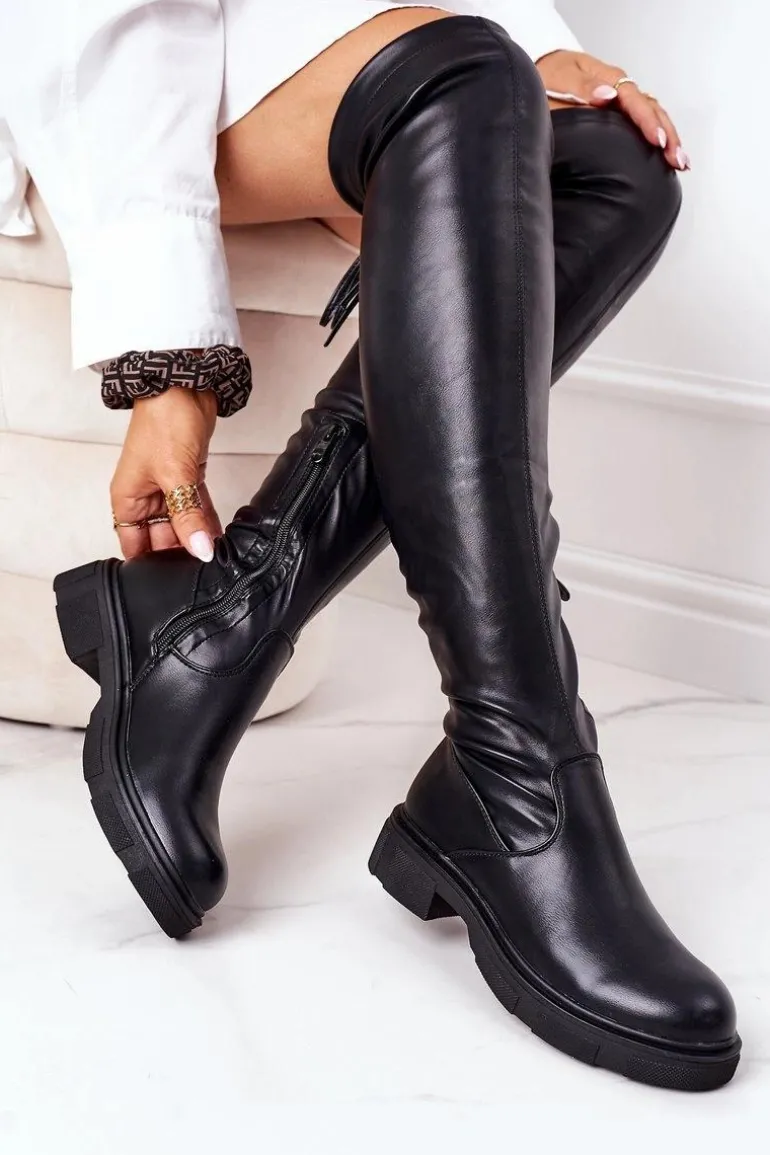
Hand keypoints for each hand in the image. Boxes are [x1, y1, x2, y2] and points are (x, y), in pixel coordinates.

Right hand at [111, 387, 221, 560]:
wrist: (184, 386)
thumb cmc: (163, 421)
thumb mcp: (175, 476)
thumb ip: (188, 517)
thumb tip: (199, 550)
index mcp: (127, 499)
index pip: (135, 545)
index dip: (151, 565)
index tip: (173, 583)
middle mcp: (144, 497)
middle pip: (161, 538)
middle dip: (181, 552)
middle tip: (204, 568)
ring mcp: (167, 488)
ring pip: (182, 524)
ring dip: (197, 537)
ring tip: (217, 556)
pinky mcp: (188, 478)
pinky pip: (196, 508)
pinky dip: (207, 521)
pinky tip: (221, 536)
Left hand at [537, 50, 688, 171]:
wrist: (548, 69)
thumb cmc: (553, 75)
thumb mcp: (561, 77)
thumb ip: (581, 87)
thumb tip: (606, 94)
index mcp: (609, 80)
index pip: (635, 100)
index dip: (647, 121)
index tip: (657, 139)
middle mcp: (622, 89)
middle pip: (653, 110)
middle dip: (668, 135)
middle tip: (676, 159)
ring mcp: (625, 100)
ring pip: (655, 117)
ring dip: (670, 139)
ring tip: (679, 163)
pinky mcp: (623, 112)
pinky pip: (647, 122)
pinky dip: (661, 138)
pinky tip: (668, 155)